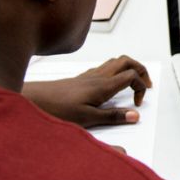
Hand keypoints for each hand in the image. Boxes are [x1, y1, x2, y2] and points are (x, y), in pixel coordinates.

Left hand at [21, 55, 152, 126]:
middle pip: (127, 61)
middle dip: (141, 70)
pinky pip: (105, 67)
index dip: (141, 87)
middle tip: (146, 86)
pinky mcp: (82, 78)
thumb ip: (112, 117)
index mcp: (103, 85)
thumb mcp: (87, 118)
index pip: (132, 75)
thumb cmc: (57, 109)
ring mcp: (89, 75)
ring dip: (129, 69)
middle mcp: (98, 76)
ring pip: (116, 61)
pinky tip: (111, 87)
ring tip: (133, 84)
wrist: (34, 100)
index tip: (137, 104)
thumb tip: (134, 115)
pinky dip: (116, 72)